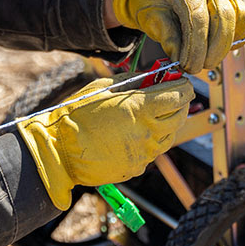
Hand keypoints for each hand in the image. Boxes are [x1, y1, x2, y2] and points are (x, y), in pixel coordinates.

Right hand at [17, 75, 193, 209]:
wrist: (60, 150)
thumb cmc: (78, 114)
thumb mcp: (104, 87)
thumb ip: (131, 82)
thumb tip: (151, 78)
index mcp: (140, 108)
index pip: (178, 95)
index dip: (183, 87)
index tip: (181, 82)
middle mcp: (147, 132)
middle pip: (179, 116)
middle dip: (180, 104)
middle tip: (172, 97)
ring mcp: (144, 153)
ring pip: (169, 136)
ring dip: (166, 124)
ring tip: (150, 116)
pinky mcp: (137, 167)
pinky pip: (152, 152)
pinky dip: (149, 142)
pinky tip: (133, 135)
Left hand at [111, 0, 244, 73]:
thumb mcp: (149, 16)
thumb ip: (165, 35)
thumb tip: (179, 58)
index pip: (198, 17)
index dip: (196, 46)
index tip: (189, 65)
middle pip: (224, 16)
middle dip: (215, 49)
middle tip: (200, 66)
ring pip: (240, 16)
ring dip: (227, 44)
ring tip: (209, 58)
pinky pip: (244, 19)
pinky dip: (237, 37)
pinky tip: (220, 47)